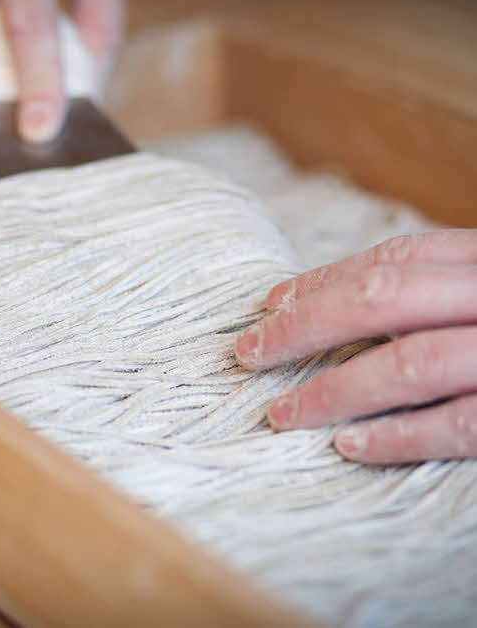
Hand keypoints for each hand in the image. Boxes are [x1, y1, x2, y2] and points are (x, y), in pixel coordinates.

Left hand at [234, 230, 476, 463]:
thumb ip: (435, 293)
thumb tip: (339, 305)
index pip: (394, 258)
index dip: (324, 280)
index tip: (270, 302)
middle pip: (381, 299)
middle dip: (303, 326)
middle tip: (249, 352)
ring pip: (407, 364)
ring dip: (332, 391)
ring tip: (280, 413)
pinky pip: (453, 426)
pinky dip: (394, 436)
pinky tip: (346, 445)